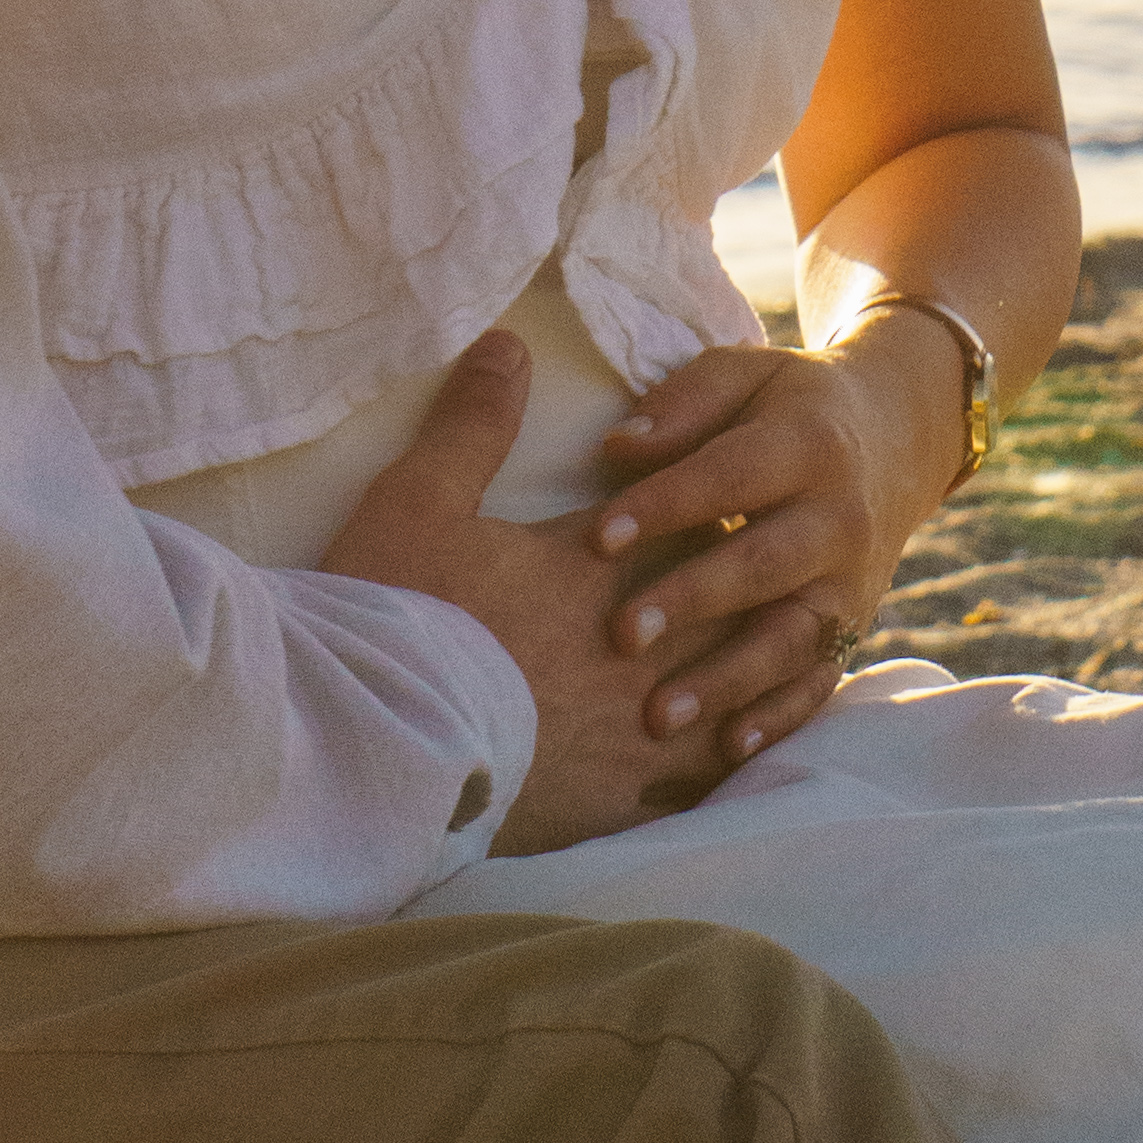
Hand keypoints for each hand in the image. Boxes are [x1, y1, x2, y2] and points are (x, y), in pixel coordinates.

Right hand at [320, 329, 738, 851]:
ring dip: (752, 667)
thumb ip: (474, 424)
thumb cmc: (394, 617)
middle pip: (722, 599)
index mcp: (592, 567)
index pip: (678, 520)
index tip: (721, 492)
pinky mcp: (624, 796)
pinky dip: (729, 756)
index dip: (701, 503)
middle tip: (767, 562)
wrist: (375, 748)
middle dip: (745, 579)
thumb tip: (508, 346)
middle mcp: (634, 642)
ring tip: (767, 655)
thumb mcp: (417, 500)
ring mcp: (636, 725)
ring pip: (730, 687)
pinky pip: (707, 775)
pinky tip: (734, 753)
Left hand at [581, 319, 968, 779]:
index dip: (667, 505)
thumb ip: (684, 404)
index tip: (598, 536)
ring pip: (792, 640)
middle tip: (621, 636)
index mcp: (809, 445)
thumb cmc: (785, 407)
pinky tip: (726, 748)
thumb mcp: (745, 375)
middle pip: (765, 565)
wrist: (895, 440)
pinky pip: (819, 682)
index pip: (732, 476)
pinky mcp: (854, 629)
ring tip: (656, 718)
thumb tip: (617, 448)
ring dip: (726, 681)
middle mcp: (840, 520)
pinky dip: (778, 719)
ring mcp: (852, 584)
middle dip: (693, 602)